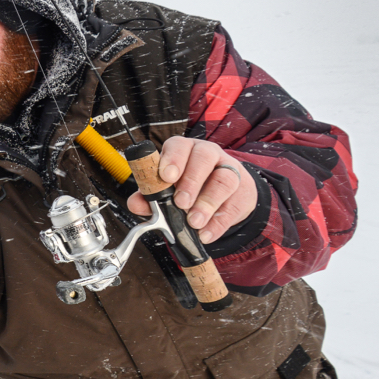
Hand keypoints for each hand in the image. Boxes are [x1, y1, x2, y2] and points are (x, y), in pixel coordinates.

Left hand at [125, 136, 257, 244]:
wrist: (222, 195)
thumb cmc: (187, 187)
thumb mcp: (166, 189)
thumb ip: (149, 195)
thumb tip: (136, 204)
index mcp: (184, 149)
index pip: (179, 145)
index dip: (172, 159)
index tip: (166, 177)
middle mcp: (207, 154)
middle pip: (204, 157)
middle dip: (191, 181)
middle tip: (181, 203)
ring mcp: (229, 170)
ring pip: (223, 179)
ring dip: (207, 203)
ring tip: (194, 221)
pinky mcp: (242, 192)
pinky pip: (233, 205)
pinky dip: (218, 223)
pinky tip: (206, 233)